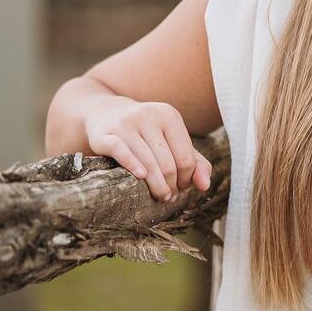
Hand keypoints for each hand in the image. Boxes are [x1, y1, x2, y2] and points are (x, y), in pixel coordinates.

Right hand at [84, 99, 212, 201]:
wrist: (106, 114)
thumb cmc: (147, 134)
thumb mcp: (173, 141)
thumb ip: (195, 162)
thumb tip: (205, 186)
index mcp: (169, 115)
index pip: (186, 158)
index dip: (186, 179)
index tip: (181, 188)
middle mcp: (149, 116)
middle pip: (168, 163)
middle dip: (171, 185)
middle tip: (169, 196)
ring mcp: (127, 124)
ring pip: (148, 162)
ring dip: (156, 185)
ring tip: (160, 196)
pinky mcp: (107, 135)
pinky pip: (122, 152)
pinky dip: (133, 166)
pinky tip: (141, 178)